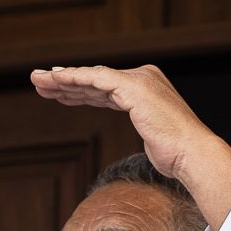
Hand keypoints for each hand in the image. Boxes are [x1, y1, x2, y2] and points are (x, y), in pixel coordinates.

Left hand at [28, 65, 230, 230]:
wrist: (191, 153)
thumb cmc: (176, 153)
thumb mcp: (154, 136)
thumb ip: (145, 127)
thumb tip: (149, 140)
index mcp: (145, 87)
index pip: (104, 86)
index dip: (78, 89)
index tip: (57, 92)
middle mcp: (141, 77)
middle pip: (94, 79)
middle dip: (64, 82)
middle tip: (39, 82)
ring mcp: (137, 80)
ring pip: (91, 77)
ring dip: (62, 79)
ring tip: (39, 81)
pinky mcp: (133, 87)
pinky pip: (97, 79)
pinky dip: (76, 78)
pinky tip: (57, 81)